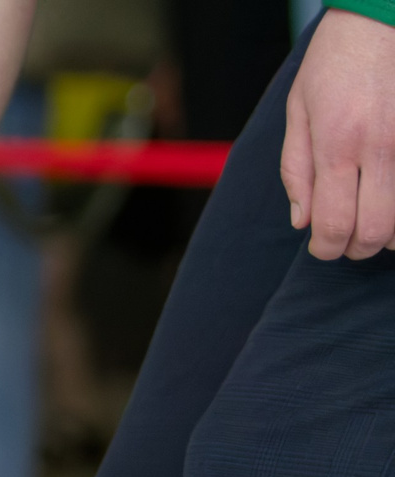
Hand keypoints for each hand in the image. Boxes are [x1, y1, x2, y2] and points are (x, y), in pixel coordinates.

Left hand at [283, 8, 394, 259]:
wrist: (384, 16)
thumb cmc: (337, 60)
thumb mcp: (299, 110)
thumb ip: (296, 170)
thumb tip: (302, 221)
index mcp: (337, 145)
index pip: (333, 225)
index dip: (327, 249)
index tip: (324, 247)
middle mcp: (381, 148)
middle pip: (375, 230)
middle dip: (358, 248)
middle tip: (350, 243)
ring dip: (391, 233)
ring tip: (376, 223)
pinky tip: (393, 202)